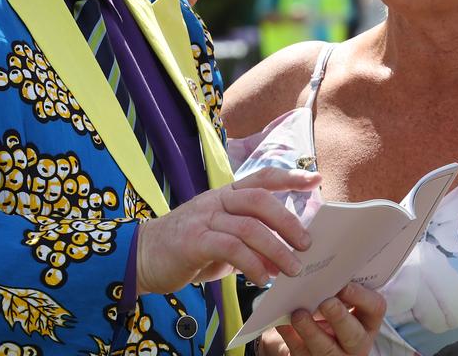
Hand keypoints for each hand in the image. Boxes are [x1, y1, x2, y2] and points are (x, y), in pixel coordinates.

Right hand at [136, 167, 319, 294]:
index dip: (290, 177)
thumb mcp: (221, 241)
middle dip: (288, 221)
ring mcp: (204, 218)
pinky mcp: (194, 241)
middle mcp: (216, 200)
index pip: (261, 178)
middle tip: (306, 245)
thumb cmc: (186, 249)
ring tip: (292, 269)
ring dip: (276, 250)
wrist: (141, 257)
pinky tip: (262, 279)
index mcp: (225, 195)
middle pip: (260, 200)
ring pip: (249, 227)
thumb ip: (250, 245)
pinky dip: (252, 265)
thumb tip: (282, 259)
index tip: (315, 180)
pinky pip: (231, 249)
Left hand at [266, 283, 385, 355]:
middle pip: (354, 335)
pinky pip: (301, 353)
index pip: (375, 308)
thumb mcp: (336, 299)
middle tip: (326, 302)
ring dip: (311, 330)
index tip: (345, 286)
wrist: (303, 335)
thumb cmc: (324, 310)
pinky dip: (290, 337)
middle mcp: (356, 343)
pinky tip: (282, 324)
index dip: (362, 297)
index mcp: (367, 321)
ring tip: (298, 314)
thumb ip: (336, 286)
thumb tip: (324, 265)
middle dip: (340, 318)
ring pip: (326, 349)